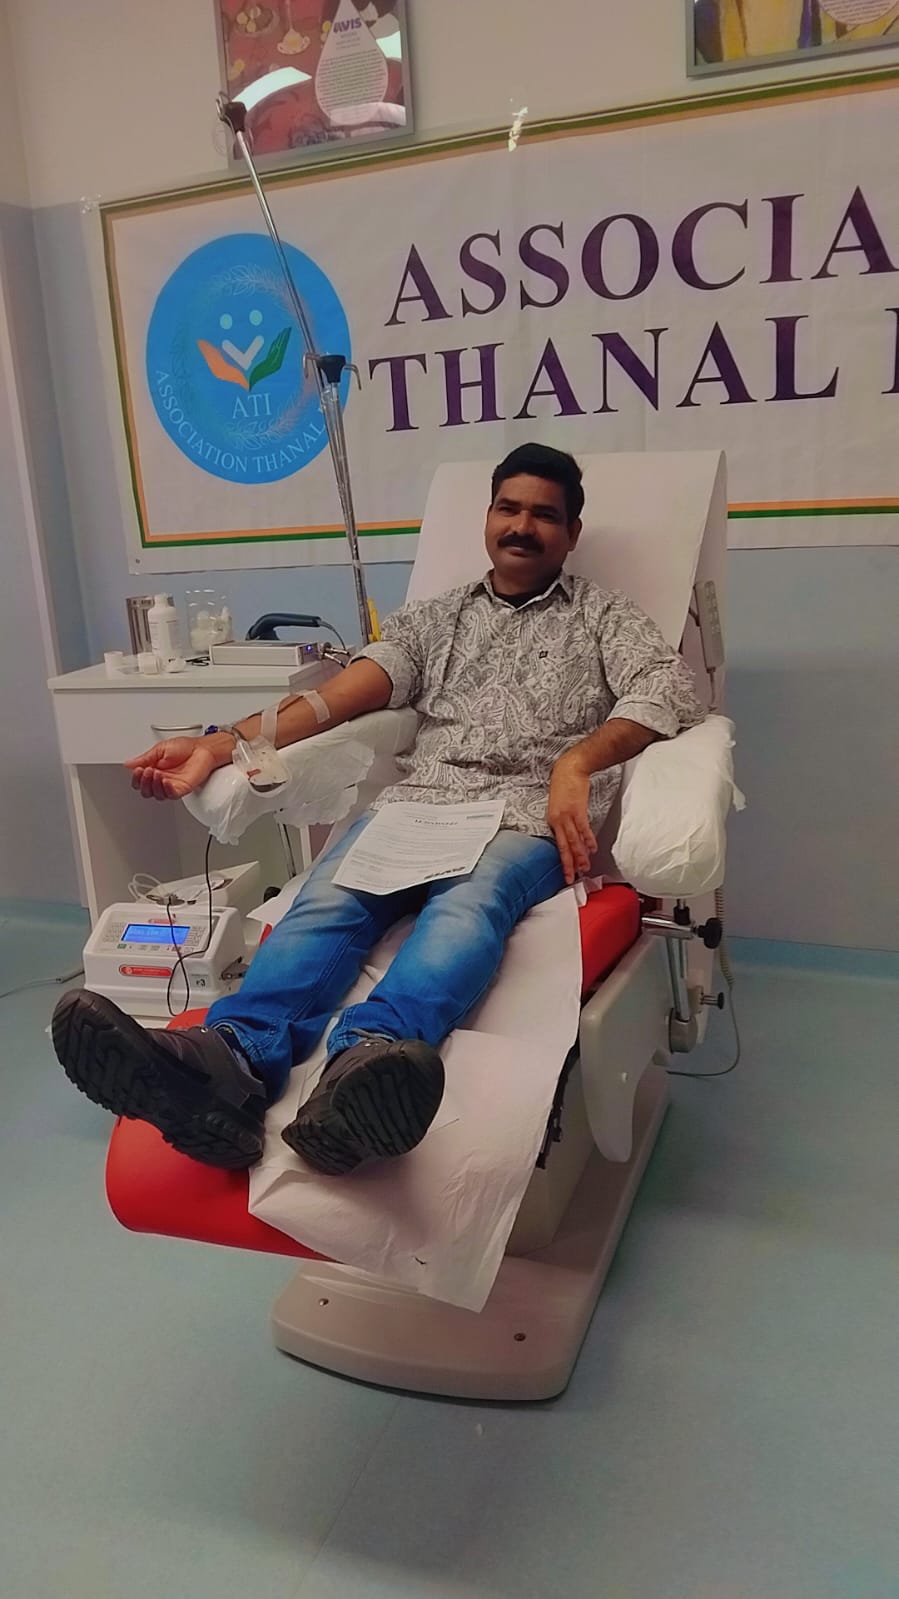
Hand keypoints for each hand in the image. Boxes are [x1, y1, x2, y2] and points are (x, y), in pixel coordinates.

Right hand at [124, 737, 217, 800]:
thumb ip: (145, 758)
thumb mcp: (160, 749)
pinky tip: (164, 781)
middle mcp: (162, 780)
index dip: (136, 778)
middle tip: (146, 771)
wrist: (203, 749)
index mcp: (154, 770)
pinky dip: (165, 789)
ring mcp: (171, 785)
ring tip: (156, 773)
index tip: (137, 769)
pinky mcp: (181, 789)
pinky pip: (171, 795)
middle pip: (146, 791)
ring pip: (156, 794)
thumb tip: (129, 764)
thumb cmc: (186, 747)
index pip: (139, 781)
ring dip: (153, 785)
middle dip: (143, 782)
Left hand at [547, 752, 596, 885]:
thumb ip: (563, 821)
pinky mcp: (577, 810)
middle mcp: (557, 820)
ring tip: (584, 868)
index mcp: (551, 820)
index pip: (558, 845)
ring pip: (573, 841)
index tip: (567, 872)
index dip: (563, 860)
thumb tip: (573, 835)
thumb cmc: (564, 785)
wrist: (569, 768)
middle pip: (564, 847)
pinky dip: (588, 840)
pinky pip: (583, 829)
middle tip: (572, 878)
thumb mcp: (559, 805)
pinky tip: (591, 849)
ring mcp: (566, 816)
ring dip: (580, 856)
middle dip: (569, 864)